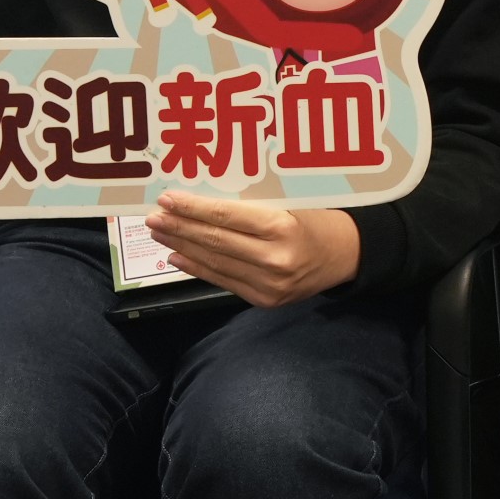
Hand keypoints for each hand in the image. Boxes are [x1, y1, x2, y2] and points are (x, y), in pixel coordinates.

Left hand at [145, 194, 359, 307]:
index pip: (226, 217)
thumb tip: (200, 202)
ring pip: (215, 262)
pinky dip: (197, 267)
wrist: (347, 255)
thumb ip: (251, 205)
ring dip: (181, 246)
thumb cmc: (316, 218)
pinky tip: (176, 255)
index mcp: (282, 226)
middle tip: (152, 216)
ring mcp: (269, 284)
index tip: (167, 198)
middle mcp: (274, 258)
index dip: (192, 208)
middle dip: (179, 227)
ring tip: (159, 232)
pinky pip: (223, 281)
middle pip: (215, 241)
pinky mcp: (264, 300)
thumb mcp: (290, 202)